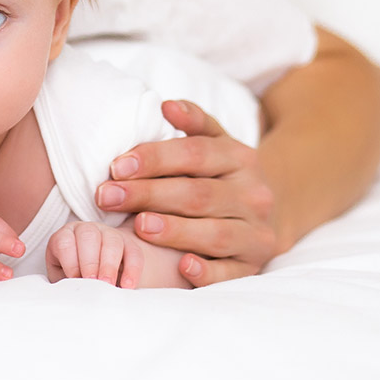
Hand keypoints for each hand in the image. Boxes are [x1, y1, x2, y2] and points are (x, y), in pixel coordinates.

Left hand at [46, 221, 142, 286]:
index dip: (70, 262)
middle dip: (90, 261)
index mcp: (65, 236)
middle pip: (89, 236)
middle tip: (92, 282)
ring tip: (108, 285)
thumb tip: (70, 294)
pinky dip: (132, 270)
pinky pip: (134, 253)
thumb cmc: (74, 277)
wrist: (97, 274)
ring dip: (109, 265)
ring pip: (112, 241)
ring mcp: (109, 234)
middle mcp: (87, 230)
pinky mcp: (130, 244)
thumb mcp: (64, 277)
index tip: (75, 280)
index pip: (65, 242)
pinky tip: (127, 286)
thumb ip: (66, 282)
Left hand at [94, 100, 276, 285]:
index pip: (195, 154)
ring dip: (175, 230)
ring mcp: (256, 233)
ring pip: (216, 233)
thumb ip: (193, 122)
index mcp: (240, 158)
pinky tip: (182, 267)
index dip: (154, 159)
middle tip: (107, 197)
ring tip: (139, 226)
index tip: (116, 166)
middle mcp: (253, 195)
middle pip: (198, 194)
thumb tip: (166, 106)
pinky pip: (232, 273)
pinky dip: (208, 272)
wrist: (273, 210)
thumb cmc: (223, 174)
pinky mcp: (254, 265)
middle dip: (149, 194)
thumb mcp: (215, 142)